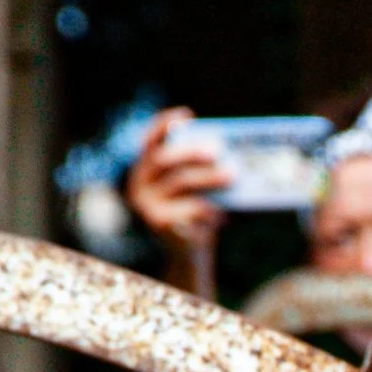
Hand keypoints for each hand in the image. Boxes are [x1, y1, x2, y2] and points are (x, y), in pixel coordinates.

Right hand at [125, 106, 229, 280]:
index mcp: (146, 170)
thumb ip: (203, 171)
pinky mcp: (158, 222)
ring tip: (232, 176)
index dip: (164, 126)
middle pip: (164, 159)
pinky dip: (207, 208)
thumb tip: (232, 154)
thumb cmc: (198, 214)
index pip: (149, 142)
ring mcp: (146, 204)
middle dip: (192, 151)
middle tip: (217, 151)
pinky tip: (221, 214)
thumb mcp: (199, 189)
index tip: (186, 116)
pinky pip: (187, 207)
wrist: (189, 255)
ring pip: (180, 182)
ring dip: (208, 177)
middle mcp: (139, 184)